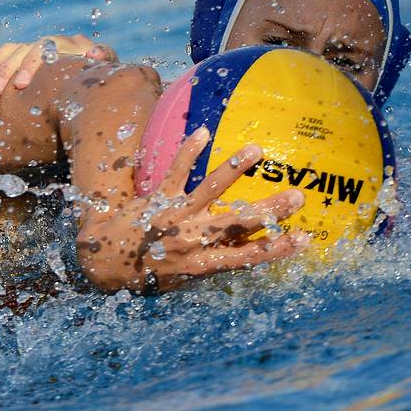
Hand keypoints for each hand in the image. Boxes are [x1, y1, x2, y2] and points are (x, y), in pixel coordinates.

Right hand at [0, 34, 118, 96]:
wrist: (94, 82)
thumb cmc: (101, 81)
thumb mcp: (106, 73)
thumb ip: (103, 60)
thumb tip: (94, 52)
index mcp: (76, 45)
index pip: (54, 45)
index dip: (38, 61)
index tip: (27, 81)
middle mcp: (56, 42)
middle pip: (33, 48)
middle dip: (23, 67)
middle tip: (18, 87)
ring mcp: (40, 48)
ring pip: (16, 50)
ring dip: (3, 68)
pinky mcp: (27, 55)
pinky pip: (7, 53)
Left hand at [77, 126, 308, 293]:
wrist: (104, 261)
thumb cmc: (147, 273)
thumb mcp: (182, 278)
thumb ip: (212, 260)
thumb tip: (246, 247)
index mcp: (201, 263)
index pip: (247, 257)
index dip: (278, 248)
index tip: (306, 238)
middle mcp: (191, 239)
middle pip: (236, 223)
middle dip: (269, 210)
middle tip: (297, 195)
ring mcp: (174, 215)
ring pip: (209, 190)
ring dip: (234, 169)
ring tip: (256, 150)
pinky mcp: (157, 198)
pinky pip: (175, 172)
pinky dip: (188, 151)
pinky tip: (202, 132)